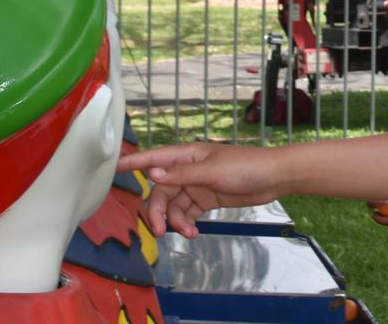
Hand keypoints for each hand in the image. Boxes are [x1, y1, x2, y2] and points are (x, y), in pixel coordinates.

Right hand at [118, 143, 283, 237]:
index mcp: (187, 155)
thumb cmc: (245, 166)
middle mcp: (188, 169)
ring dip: (175, 221)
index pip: (154, 158)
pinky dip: (186, 223)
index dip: (134, 163)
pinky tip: (193, 232)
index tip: (114, 168)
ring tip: (187, 233)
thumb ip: (182, 174)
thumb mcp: (212, 171)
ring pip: (173, 205)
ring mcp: (196, 185)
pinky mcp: (206, 199)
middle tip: (160, 230)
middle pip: (161, 191)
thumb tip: (152, 173)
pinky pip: (187, 212)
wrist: (273, 178)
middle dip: (158, 211)